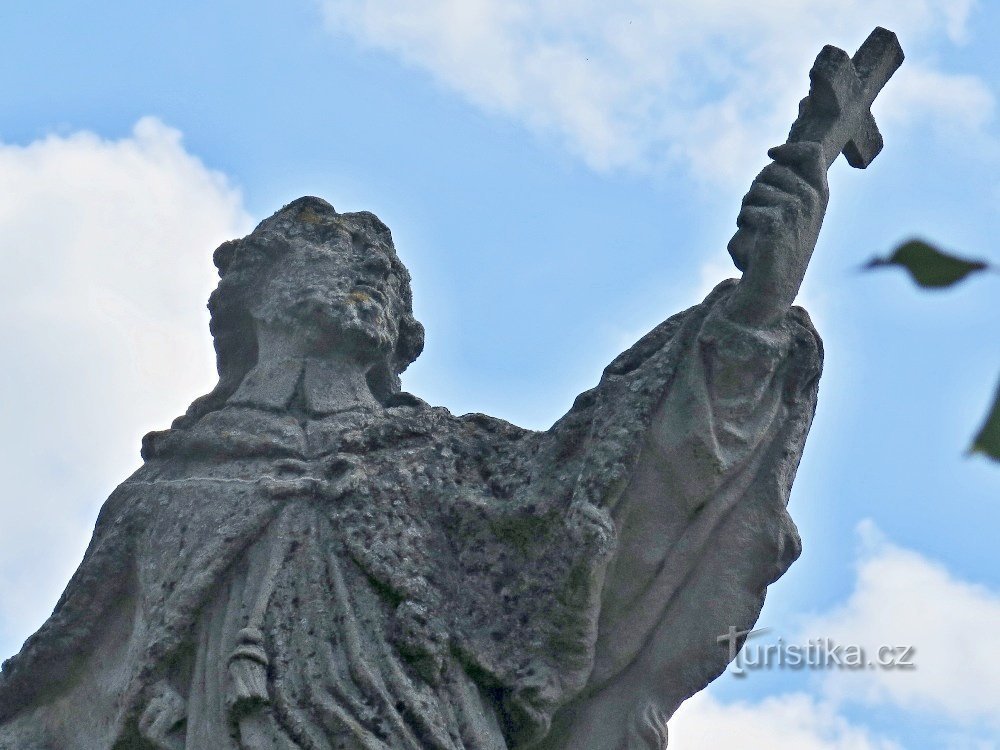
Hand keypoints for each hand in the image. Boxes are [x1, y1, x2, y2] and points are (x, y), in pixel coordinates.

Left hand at [725, 142, 828, 326]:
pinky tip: (751, 237)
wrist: (773, 287)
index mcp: (821, 194)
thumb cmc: (778, 250)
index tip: (771, 153)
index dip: (788, 149)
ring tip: (754, 227)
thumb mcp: (793, 215)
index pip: (812, 153)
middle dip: (756, 186)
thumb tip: (773, 158)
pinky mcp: (776, 223)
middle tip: (755, 209)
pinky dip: (743, 221)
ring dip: (746, 206)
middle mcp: (812, 199)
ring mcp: (796, 210)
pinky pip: (748, 209)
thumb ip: (790, 187)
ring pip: (756, 189)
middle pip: (772, 169)